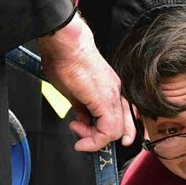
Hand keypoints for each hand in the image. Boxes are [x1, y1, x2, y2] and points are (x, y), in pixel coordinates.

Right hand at [38, 13, 134, 151]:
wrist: (66, 44)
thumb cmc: (65, 59)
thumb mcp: (72, 91)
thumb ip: (81, 108)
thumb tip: (82, 120)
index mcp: (109, 89)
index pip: (119, 118)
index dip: (107, 133)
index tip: (88, 137)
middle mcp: (115, 93)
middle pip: (120, 127)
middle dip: (99, 138)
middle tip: (80, 136)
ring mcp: (113, 96)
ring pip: (116, 131)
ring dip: (94, 140)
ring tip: (77, 131)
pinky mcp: (105, 100)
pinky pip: (108, 130)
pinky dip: (95, 140)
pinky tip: (82, 139)